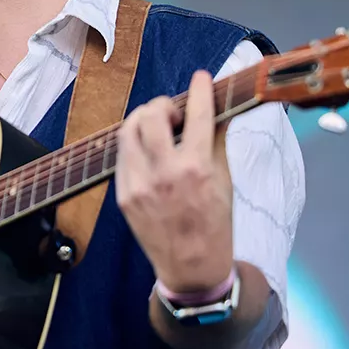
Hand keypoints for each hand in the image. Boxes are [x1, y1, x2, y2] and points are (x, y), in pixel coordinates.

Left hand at [116, 70, 233, 293]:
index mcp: (197, 169)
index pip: (198, 115)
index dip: (199, 90)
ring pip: (128, 131)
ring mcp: (139, 185)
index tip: (201, 78)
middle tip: (174, 111)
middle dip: (162, 104)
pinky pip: (122, 156)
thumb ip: (218, 141)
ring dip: (143, 120)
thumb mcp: (225, 182)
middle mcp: (165, 174)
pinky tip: (147, 150)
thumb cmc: (215, 225)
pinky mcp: (123, 196)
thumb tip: (220, 109)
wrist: (192, 269)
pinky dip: (134, 145)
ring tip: (157, 127)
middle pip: (151, 115)